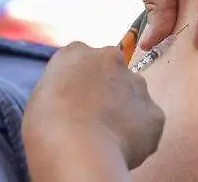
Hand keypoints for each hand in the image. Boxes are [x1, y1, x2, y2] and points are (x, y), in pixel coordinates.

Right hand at [23, 43, 164, 170]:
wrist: (77, 147)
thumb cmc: (48, 123)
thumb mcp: (43, 93)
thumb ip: (64, 85)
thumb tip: (72, 97)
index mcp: (78, 51)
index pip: (84, 59)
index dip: (82, 81)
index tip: (77, 100)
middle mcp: (112, 58)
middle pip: (114, 73)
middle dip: (108, 91)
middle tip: (94, 118)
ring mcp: (137, 84)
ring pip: (134, 96)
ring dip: (125, 111)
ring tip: (108, 136)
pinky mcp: (154, 112)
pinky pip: (148, 123)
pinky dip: (139, 134)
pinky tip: (122, 146)